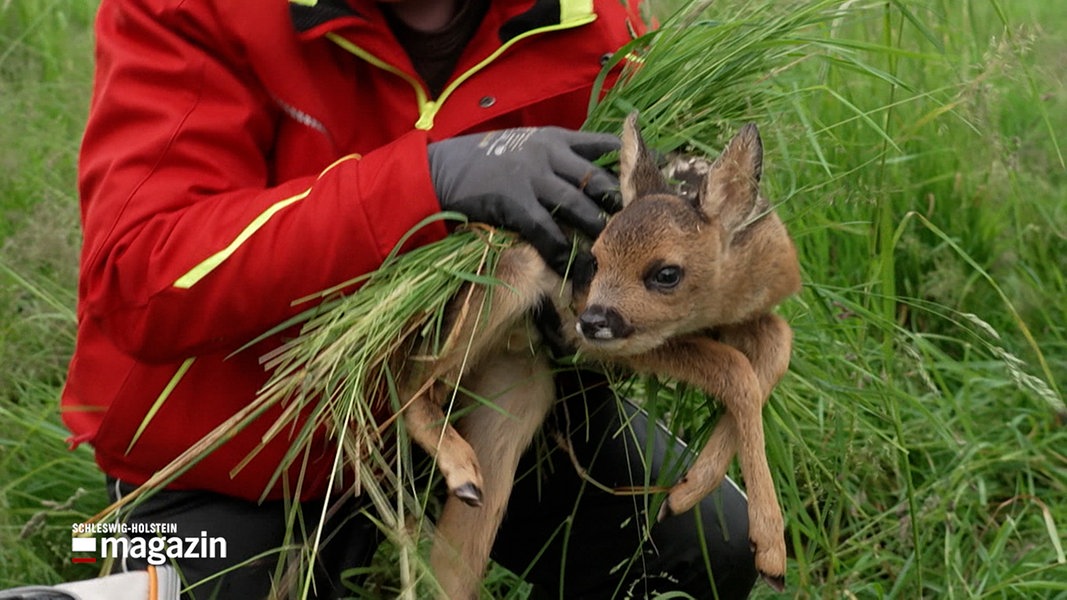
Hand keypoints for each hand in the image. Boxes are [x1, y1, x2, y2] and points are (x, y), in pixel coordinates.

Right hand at [428, 127, 619, 276]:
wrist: (438, 170)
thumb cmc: (481, 162)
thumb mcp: (522, 147)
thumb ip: (553, 157)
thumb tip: (585, 177)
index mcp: (553, 138)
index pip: (602, 145)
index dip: (625, 164)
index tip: (643, 181)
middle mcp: (548, 154)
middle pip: (597, 179)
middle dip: (616, 205)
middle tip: (632, 228)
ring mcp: (531, 177)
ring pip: (578, 206)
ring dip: (595, 231)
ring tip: (608, 251)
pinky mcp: (514, 202)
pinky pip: (547, 231)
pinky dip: (561, 251)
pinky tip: (570, 266)